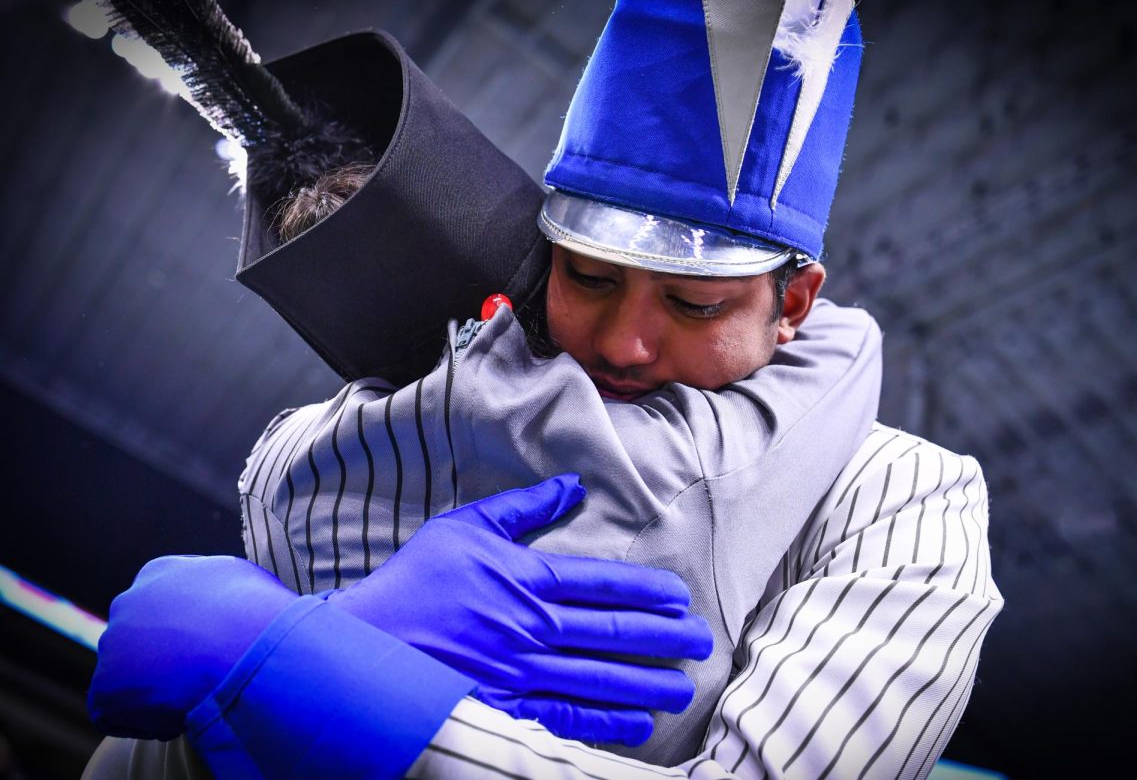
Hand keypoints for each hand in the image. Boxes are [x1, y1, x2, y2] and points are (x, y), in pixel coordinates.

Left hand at [87, 556, 296, 739]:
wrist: (242, 646)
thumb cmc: (255, 613)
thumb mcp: (238, 579)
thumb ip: (213, 589)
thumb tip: (223, 603)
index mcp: (159, 572)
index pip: (161, 606)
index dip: (186, 632)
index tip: (206, 646)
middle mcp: (127, 603)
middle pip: (140, 640)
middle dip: (164, 659)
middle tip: (201, 673)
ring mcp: (112, 646)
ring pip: (130, 678)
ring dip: (157, 690)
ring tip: (197, 694)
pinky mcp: (104, 690)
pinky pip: (121, 715)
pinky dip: (149, 721)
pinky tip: (183, 713)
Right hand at [330, 474, 712, 745]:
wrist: (364, 642)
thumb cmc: (413, 581)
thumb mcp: (464, 528)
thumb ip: (522, 508)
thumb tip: (571, 485)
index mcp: (525, 579)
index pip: (603, 583)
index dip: (649, 591)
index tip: (681, 598)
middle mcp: (531, 627)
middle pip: (613, 632)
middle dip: (665, 637)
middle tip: (702, 641)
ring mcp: (521, 672)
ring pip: (601, 677)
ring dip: (648, 681)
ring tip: (684, 684)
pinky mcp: (507, 707)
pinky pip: (569, 717)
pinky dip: (607, 721)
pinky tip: (638, 721)